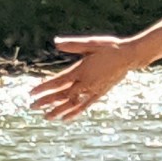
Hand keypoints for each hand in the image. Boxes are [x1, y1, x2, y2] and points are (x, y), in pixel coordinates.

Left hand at [27, 34, 146, 120]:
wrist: (130, 56)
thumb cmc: (110, 47)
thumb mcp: (91, 43)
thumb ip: (73, 44)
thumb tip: (56, 42)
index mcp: (82, 70)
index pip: (58, 81)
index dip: (44, 88)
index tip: (31, 93)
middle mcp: (86, 82)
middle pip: (63, 95)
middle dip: (47, 101)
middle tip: (32, 107)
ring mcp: (94, 89)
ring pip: (73, 103)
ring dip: (59, 110)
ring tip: (47, 117)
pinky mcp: (100, 93)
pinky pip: (86, 105)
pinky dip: (75, 112)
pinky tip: (66, 118)